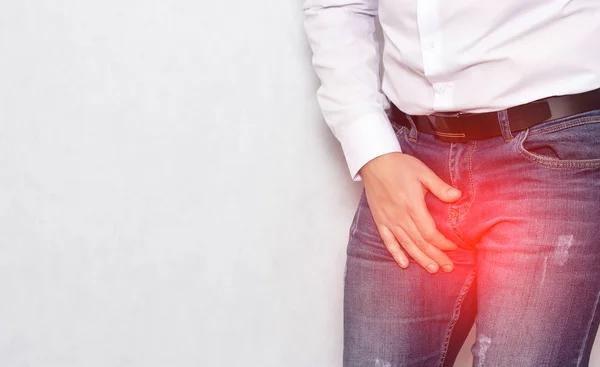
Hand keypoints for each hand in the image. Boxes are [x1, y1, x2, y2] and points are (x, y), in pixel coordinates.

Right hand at [359, 152, 461, 272]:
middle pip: (420, 243)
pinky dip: (396, 253)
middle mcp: (400, 217)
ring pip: (406, 245)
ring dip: (420, 259)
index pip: (430, 232)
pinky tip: (404, 264)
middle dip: (435, 256)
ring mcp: (389, 220)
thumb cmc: (399, 165)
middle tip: (448, 267)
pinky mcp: (380, 220)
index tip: (453, 247)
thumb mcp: (423, 172)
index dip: (442, 243)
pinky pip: (388, 241)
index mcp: (412, 205)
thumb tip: (458, 195)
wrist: (374, 162)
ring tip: (432, 269)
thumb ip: (440, 187)